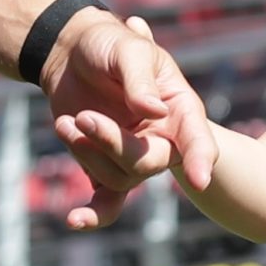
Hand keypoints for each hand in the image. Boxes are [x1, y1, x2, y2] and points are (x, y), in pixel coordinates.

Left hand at [45, 10, 217, 229]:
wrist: (70, 53)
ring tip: (65, 122)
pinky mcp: (105, 169)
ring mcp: (134, 157)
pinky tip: (74, 220)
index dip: (200, 159)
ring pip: (120, 177)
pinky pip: (107, 201)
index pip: (197, 139)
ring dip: (87, 153)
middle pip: (149, 162)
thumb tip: (153, 113)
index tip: (200, 179)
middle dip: (113, 143)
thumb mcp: (127, 49)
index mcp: (179, 109)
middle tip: (83, 117)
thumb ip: (141, 79)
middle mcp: (162, 139)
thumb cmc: (108, 44)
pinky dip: (93, 214)